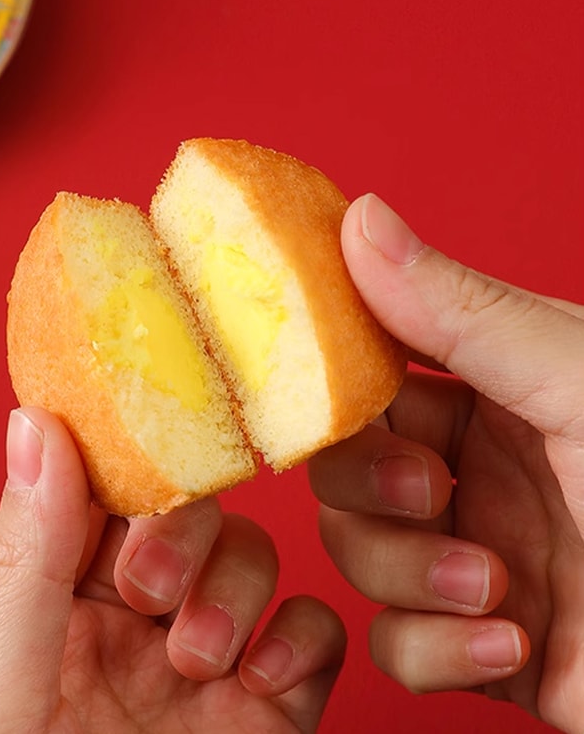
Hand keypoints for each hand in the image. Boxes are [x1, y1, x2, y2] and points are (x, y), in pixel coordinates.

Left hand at [0, 407, 344, 732]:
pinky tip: (262, 684)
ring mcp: (205, 654)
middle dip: (183, 532)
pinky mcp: (271, 703)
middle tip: (153, 588)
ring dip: (238, 591)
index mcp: (53, 592)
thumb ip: (25, 550)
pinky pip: (313, 632)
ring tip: (202, 660)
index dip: (128, 452)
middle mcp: (131, 614)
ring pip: (254, 555)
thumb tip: (34, 421)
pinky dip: (300, 642)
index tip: (154, 423)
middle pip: (187, 509)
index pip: (100, 483)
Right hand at [309, 194, 583, 732]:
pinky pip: (397, 643)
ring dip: (407, 574)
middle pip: (345, 464)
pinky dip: (435, 649)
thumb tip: (360, 219)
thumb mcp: (578, 384)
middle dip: (366, 482)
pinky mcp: (472, 646)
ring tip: (493, 586)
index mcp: (495, 397)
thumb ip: (461, 311)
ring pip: (358, 552)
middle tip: (423, 490)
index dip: (335, 374)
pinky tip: (510, 647)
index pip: (375, 370)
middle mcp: (471, 473)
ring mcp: (466, 558)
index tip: (311, 378)